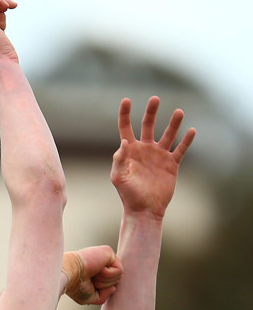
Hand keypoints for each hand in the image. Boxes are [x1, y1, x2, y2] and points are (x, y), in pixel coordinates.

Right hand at [63, 245, 121, 305]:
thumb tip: (114, 288)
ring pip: (118, 277)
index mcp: (96, 271)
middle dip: (104, 286)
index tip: (88, 285)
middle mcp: (101, 262)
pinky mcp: (109, 252)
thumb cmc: (75, 286)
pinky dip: (108, 275)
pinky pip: (119, 270)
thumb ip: (104, 295)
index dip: (102, 289)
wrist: (69, 275)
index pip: (110, 284)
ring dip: (105, 281)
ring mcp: (105, 256)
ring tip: (93, 274)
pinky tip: (97, 270)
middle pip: (116, 281)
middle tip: (90, 280)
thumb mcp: (90, 298)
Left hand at [110, 97, 195, 218]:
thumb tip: (124, 142)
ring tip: (179, 112)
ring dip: (173, 123)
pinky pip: (180, 149)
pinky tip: (191, 131)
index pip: (126, 127)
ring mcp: (159, 156)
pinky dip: (186, 141)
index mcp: (130, 151)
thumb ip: (119, 160)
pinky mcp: (171, 164)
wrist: (145, 210)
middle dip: (151, 111)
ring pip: (168, 134)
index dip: (125, 114)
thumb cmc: (128, 196)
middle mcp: (145, 149)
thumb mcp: (118, 178)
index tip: (127, 100)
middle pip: (148, 125)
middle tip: (155, 99)